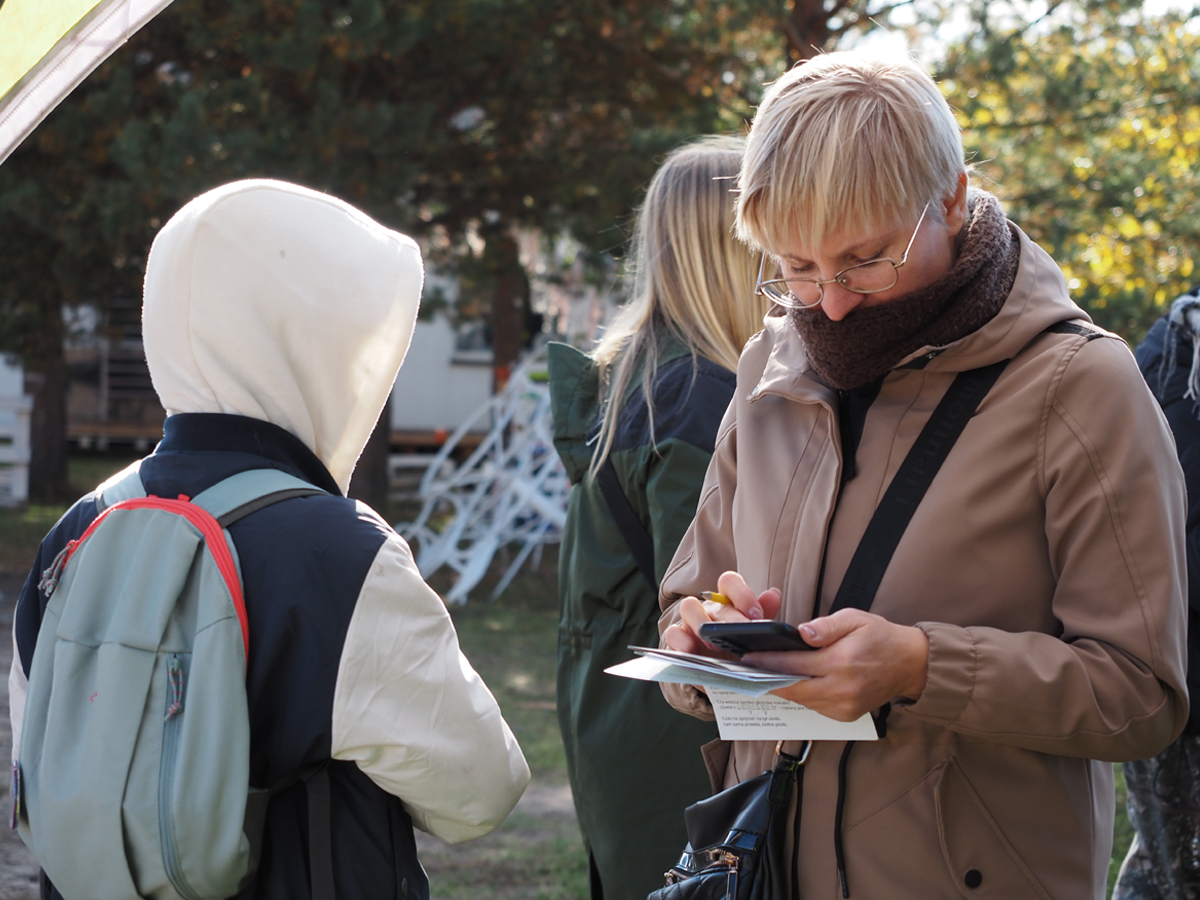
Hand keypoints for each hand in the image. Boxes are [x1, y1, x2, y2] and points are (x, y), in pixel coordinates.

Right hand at [663, 570, 781, 657]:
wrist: (723, 678)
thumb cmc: (740, 652)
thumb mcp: (756, 637)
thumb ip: (765, 615)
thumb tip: (773, 594)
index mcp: (728, 603)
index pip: (730, 582)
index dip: (742, 594)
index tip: (756, 615)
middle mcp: (708, 608)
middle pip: (713, 600)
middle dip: (730, 618)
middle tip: (743, 632)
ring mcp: (690, 623)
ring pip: (688, 606)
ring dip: (701, 622)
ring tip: (715, 643)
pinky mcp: (677, 641)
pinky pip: (672, 633)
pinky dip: (680, 640)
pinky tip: (691, 651)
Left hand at [744, 609, 929, 721]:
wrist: (909, 664)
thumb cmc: (880, 637)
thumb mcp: (855, 619)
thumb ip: (826, 626)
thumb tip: (802, 633)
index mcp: (842, 662)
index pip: (794, 664)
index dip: (768, 661)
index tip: (748, 657)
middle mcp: (842, 689)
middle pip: (792, 688)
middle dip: (768, 678)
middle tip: (749, 668)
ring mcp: (844, 706)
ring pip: (801, 700)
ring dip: (783, 688)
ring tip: (766, 673)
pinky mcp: (846, 716)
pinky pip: (814, 707)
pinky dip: (802, 695)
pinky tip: (793, 682)